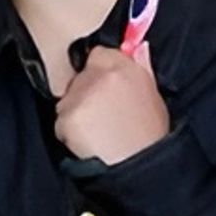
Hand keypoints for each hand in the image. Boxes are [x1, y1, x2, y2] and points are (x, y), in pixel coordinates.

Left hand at [54, 42, 169, 164]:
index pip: (97, 54)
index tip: (105, 90)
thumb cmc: (150, 136)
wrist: (141, 169)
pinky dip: (69, 133)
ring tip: (98, 132)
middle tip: (102, 116)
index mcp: (123, 66)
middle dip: (84, 94)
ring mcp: (81, 96)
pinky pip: (60, 122)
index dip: (98, 73)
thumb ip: (143, 67)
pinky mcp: (68, 117)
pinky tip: (88, 142)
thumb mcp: (155, 97)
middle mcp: (100, 75)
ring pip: (67, 100)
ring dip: (76, 113)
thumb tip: (139, 46)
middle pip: (78, 78)